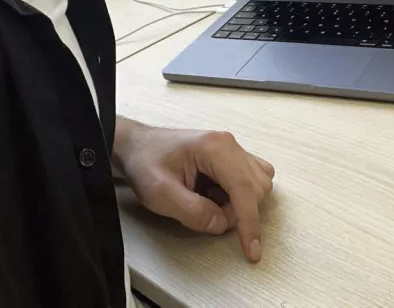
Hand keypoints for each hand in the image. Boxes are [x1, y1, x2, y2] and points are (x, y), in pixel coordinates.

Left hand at [113, 119, 274, 261]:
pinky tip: (216, 196)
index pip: (245, 188)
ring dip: (241, 204)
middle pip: (256, 187)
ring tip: (209, 204)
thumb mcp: (161, 193)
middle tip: (206, 216)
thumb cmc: (145, 164)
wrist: (136, 146)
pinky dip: (240, 195)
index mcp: (214, 147)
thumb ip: (193, 211)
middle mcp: (228, 144)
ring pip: (258, 183)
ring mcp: (231, 148)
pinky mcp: (229, 155)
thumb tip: (221, 224)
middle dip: (238, 212)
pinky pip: (251, 178)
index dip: (250, 222)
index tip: (251, 251)